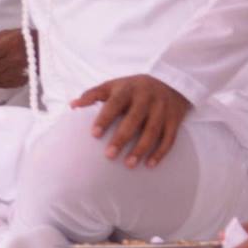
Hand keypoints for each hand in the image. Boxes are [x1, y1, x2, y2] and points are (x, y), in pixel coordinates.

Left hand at [71, 74, 190, 167]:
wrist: (170, 82)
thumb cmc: (133, 87)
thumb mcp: (113, 85)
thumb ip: (93, 95)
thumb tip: (72, 105)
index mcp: (128, 89)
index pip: (115, 104)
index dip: (104, 118)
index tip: (94, 135)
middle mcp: (146, 98)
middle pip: (134, 119)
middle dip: (122, 138)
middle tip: (109, 155)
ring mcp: (162, 109)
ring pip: (153, 131)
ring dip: (141, 149)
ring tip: (129, 164)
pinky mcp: (175, 119)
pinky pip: (169, 137)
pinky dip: (160, 152)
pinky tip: (150, 164)